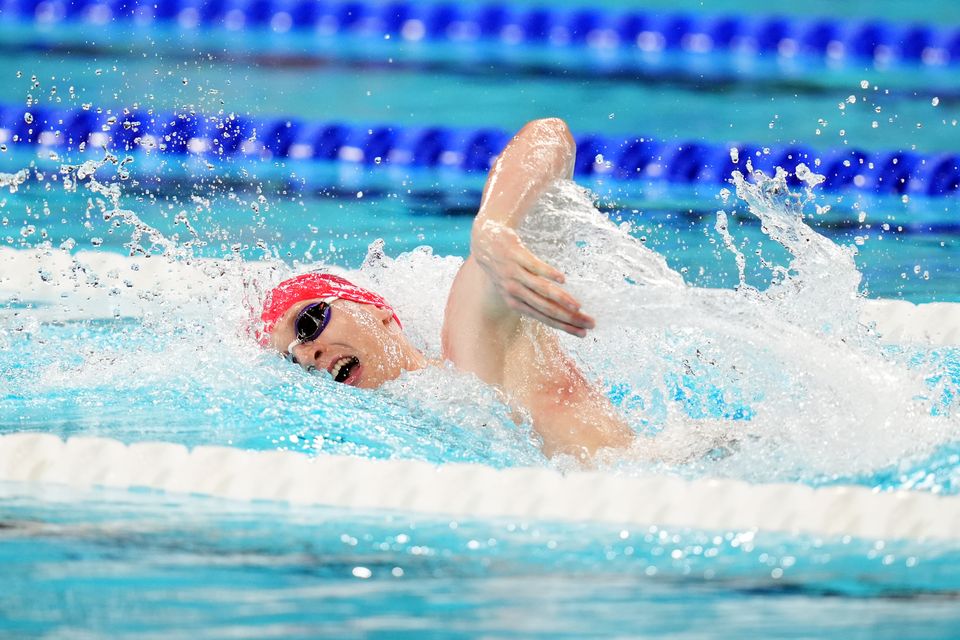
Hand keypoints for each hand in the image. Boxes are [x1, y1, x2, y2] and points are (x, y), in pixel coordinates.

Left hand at [472, 220, 594, 336]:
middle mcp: (514, 291)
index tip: (583, 333)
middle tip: (590, 323)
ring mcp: (514, 274)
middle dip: (569, 318)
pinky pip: (534, 266)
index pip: (544, 318)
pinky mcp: (516, 256)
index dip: (564, 327)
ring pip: (541, 290)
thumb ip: (532, 299)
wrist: (485, 240)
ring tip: (578, 307)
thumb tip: (558, 311)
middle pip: (546, 308)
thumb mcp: (513, 287)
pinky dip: (549, 274)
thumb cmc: (504, 267)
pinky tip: (563, 279)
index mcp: (515, 302)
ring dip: (561, 299)